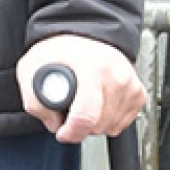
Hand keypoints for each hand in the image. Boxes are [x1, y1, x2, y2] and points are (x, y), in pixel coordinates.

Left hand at [17, 34, 144, 143]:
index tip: (63, 133)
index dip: (72, 132)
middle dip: (80, 127)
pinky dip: (108, 121)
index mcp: (92, 68)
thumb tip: (54, 124)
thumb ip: (34, 101)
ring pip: (111, 127)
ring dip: (94, 124)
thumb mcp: (32, 68)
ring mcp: (130, 84)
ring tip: (83, 104)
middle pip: (98, 125)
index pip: (86, 115)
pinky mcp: (138, 93)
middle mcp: (116, 76)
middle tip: (68, 110)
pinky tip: (98, 105)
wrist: (85, 36)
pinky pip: (122, 123)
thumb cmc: (62, 50)